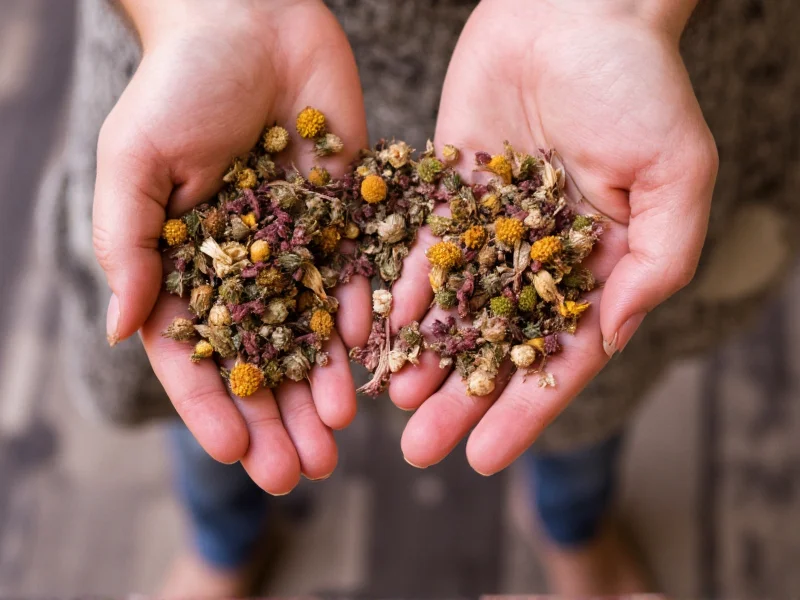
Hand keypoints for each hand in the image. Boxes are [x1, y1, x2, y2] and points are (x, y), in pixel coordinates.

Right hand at [92, 0, 370, 492]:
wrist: (251, 18)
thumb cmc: (180, 85)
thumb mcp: (136, 163)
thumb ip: (128, 245)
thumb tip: (118, 328)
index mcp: (185, 262)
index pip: (194, 350)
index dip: (210, 404)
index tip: (232, 452)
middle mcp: (243, 264)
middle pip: (258, 356)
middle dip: (273, 417)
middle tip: (294, 473)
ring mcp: (296, 245)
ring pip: (309, 332)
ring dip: (320, 386)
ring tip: (334, 438)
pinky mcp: (343, 217)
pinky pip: (354, 279)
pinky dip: (359, 320)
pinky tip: (365, 360)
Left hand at [388, 0, 717, 473]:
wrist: (572, 7)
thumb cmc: (637, 84)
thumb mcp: (675, 175)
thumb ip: (653, 264)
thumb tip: (612, 337)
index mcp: (599, 262)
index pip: (559, 354)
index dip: (524, 408)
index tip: (486, 457)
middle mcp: (540, 253)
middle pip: (497, 342)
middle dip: (461, 397)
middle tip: (422, 449)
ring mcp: (492, 224)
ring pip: (454, 305)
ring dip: (425, 356)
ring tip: (393, 402)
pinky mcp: (451, 189)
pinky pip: (423, 247)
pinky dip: (406, 289)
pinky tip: (383, 331)